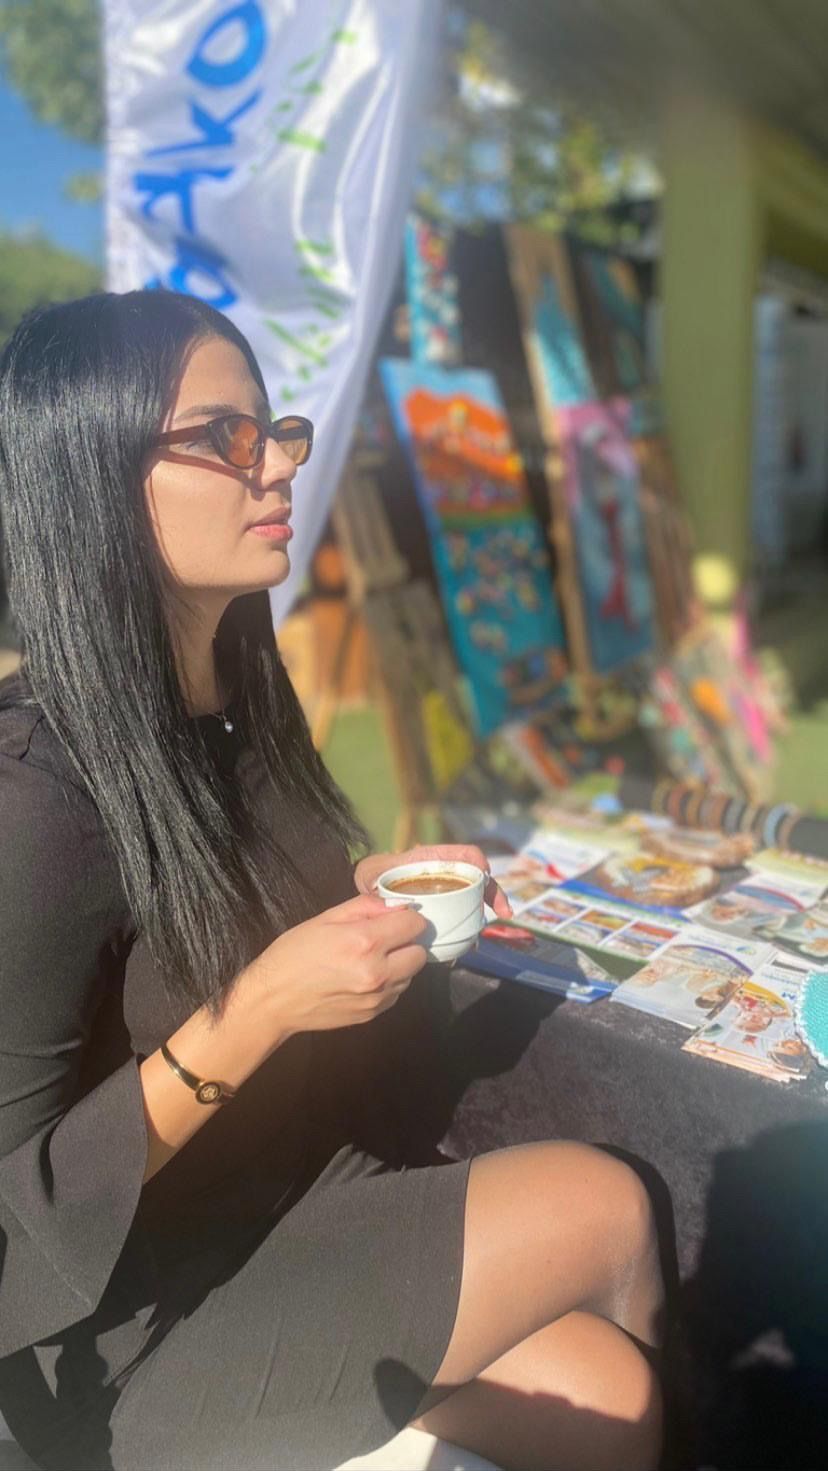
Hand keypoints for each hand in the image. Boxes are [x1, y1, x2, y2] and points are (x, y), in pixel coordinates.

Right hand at [246, 893, 428, 1037]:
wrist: (273, 1000)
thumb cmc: (294, 953)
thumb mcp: (326, 918)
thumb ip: (366, 906)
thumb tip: (396, 904)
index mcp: (365, 942)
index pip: (414, 924)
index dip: (407, 917)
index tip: (395, 918)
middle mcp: (377, 972)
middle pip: (420, 953)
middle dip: (406, 943)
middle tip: (385, 940)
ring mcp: (377, 997)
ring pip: (411, 975)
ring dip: (399, 965)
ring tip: (372, 961)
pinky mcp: (372, 1015)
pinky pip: (396, 994)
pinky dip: (388, 984)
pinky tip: (364, 978)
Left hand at [354, 844, 512, 918]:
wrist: (369, 889)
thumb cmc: (372, 876)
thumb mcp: (373, 873)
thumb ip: (377, 878)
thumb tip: (392, 896)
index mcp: (432, 858)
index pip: (465, 854)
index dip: (479, 863)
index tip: (487, 877)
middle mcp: (444, 871)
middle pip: (477, 876)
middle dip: (493, 891)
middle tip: (503, 912)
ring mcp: (447, 888)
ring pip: (474, 896)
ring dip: (485, 908)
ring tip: (488, 928)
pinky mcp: (445, 905)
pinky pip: (463, 912)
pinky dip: (470, 923)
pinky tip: (469, 941)